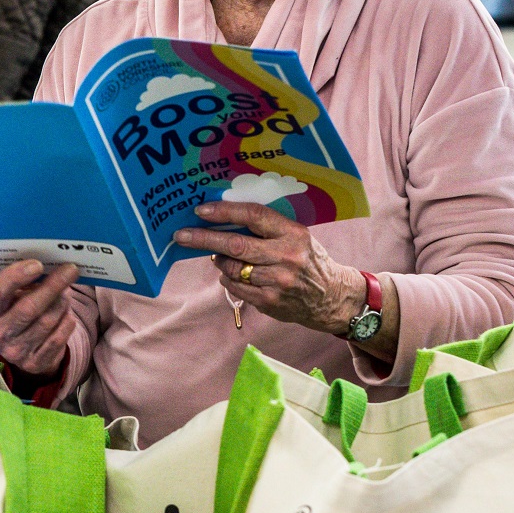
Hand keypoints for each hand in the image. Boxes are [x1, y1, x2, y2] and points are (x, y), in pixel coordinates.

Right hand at [0, 260, 80, 378]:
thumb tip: (50, 265)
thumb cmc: (16, 311)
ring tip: (65, 295)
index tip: (38, 264)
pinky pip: (58, 338)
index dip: (17, 276)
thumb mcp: (11, 297)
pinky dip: (66, 322)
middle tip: (70, 270)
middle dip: (52, 286)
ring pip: (46, 322)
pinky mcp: (33, 363)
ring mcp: (14, 351)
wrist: (20, 350)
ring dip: (61, 303)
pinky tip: (66, 315)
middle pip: (28, 308)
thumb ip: (23, 282)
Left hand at [173, 201, 363, 334]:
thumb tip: (223, 218)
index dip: (224, 212)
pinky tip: (231, 274)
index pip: (253, 216)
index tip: (200, 211)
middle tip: (181, 236)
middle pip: (236, 245)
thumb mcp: (296, 236)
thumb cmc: (307, 259)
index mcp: (293, 233)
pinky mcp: (271, 301)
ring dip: (219, 261)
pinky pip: (237, 287)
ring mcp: (279, 281)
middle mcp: (287, 256)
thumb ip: (267, 228)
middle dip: (204, 239)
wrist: (331, 296)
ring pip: (233, 268)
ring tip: (217, 257)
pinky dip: (228, 278)